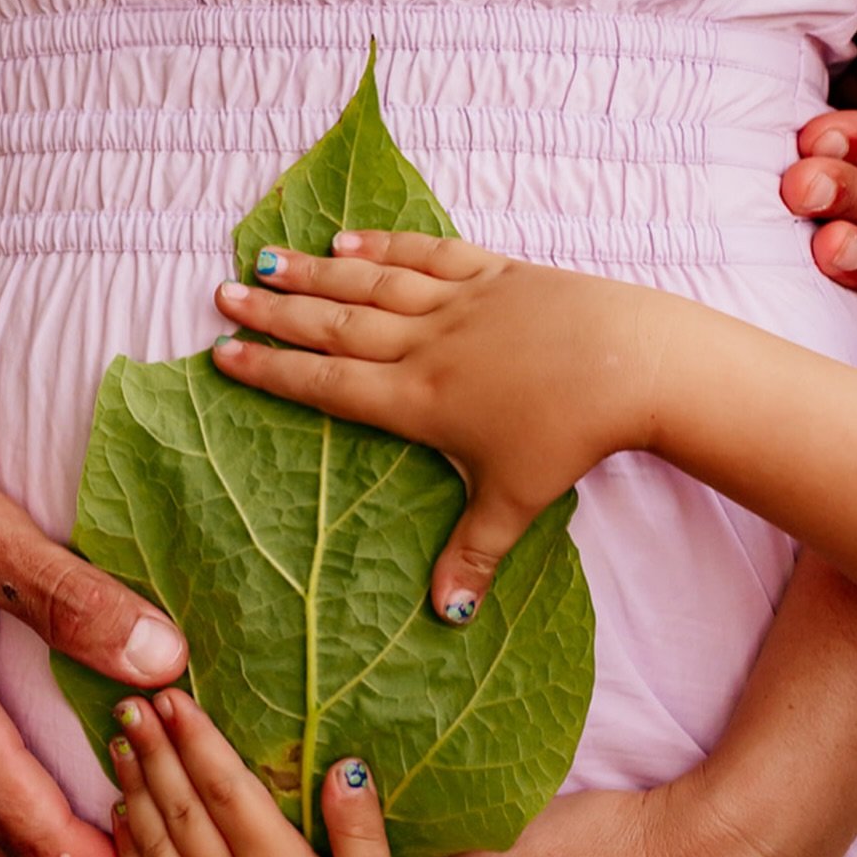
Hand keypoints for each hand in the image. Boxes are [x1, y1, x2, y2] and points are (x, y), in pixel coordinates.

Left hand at [110, 689, 405, 856]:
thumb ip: (360, 832)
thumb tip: (345, 767)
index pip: (227, 785)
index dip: (198, 737)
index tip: (174, 698)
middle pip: (181, 804)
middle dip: (154, 748)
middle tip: (130, 705)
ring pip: (153, 843)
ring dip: (132, 789)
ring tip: (117, 745)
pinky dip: (125, 852)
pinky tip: (117, 820)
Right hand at [213, 233, 661, 620]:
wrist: (635, 364)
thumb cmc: (573, 436)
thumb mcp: (516, 501)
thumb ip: (473, 554)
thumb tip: (445, 616)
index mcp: (420, 401)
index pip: (328, 384)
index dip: (272, 370)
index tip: (223, 353)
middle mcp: (428, 344)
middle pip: (336, 325)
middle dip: (274, 313)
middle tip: (222, 295)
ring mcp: (460, 302)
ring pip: (371, 283)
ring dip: (315, 272)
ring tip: (266, 261)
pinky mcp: (496, 273)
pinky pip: (427, 254)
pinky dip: (385, 245)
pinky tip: (350, 240)